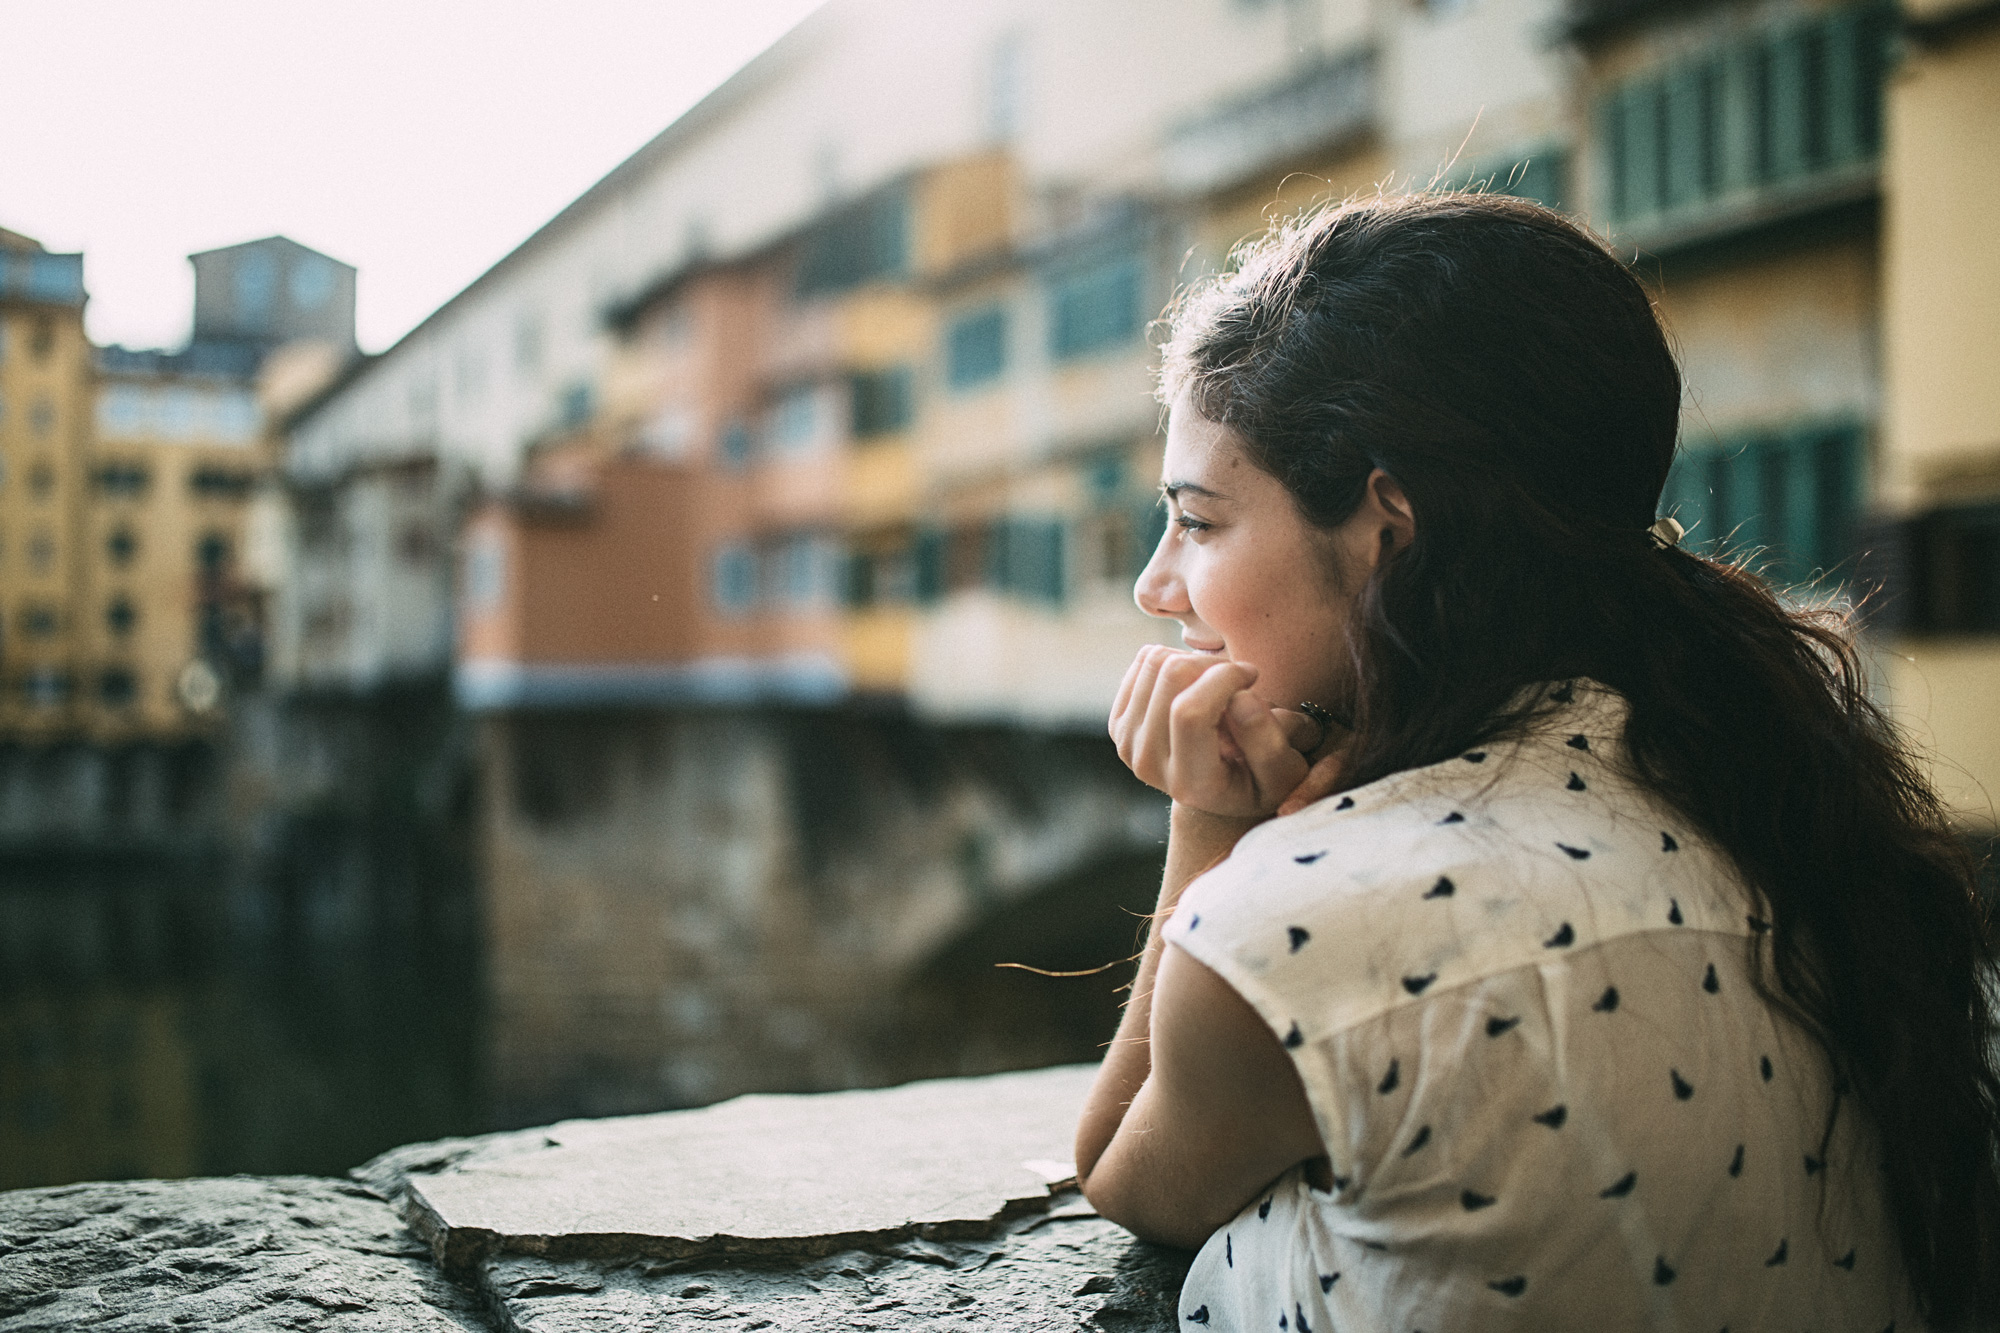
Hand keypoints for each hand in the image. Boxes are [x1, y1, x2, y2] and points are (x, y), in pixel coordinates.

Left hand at [1109, 645, 1310, 817]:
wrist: (1218, 790)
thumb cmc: (1259, 778)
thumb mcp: (1284, 772)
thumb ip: (1268, 741)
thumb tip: (1241, 698)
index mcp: (1190, 783)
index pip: (1190, 713)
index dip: (1224, 678)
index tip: (1252, 674)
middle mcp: (1150, 766)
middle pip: (1171, 675)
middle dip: (1214, 664)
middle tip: (1238, 679)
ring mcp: (1128, 744)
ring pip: (1156, 660)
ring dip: (1196, 661)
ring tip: (1218, 685)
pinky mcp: (1119, 723)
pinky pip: (1145, 661)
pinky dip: (1176, 661)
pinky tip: (1196, 686)